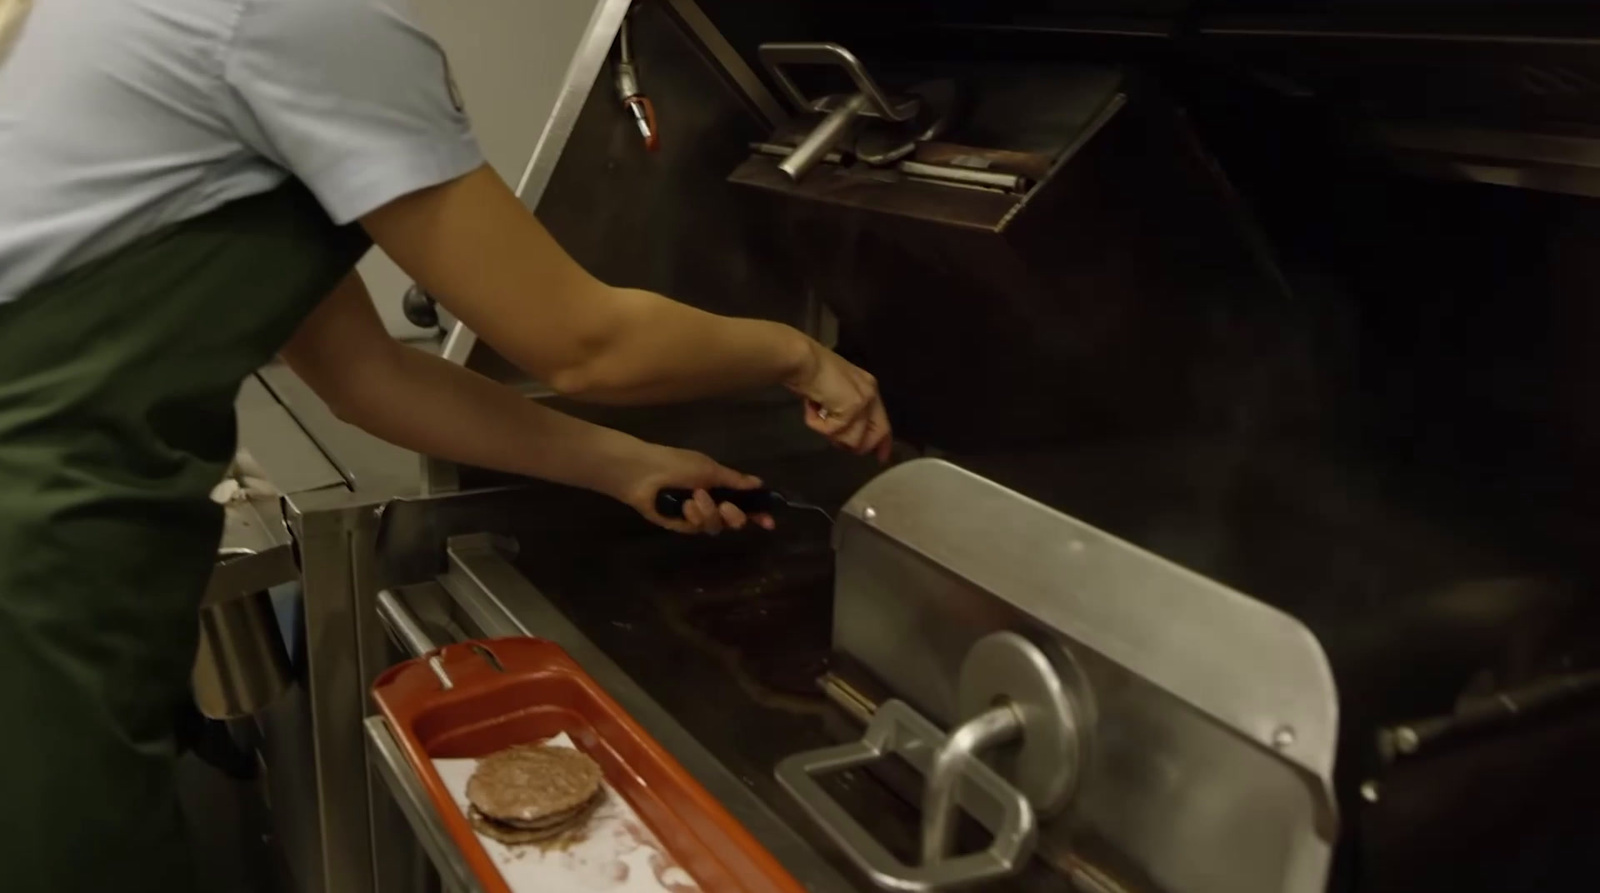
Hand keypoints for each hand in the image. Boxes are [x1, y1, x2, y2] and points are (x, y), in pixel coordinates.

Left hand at [606, 442, 774, 534]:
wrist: (645, 473)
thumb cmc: (677, 464)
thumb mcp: (710, 469)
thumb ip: (735, 480)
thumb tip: (760, 483)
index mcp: (720, 486)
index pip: (745, 503)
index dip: (758, 513)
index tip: (769, 522)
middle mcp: (712, 502)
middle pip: (734, 521)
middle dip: (734, 516)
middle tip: (726, 507)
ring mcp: (696, 515)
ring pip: (716, 526)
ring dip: (708, 512)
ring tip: (694, 498)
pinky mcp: (681, 525)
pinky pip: (696, 528)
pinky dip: (692, 516)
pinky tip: (683, 505)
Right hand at [787, 339, 892, 460]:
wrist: (803, 361)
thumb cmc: (810, 372)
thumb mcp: (833, 392)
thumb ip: (844, 410)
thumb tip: (844, 437)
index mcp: (869, 388)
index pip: (882, 422)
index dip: (882, 442)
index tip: (881, 458)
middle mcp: (871, 394)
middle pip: (876, 435)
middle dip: (856, 445)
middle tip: (835, 440)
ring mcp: (863, 401)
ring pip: (852, 440)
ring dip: (830, 432)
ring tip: (817, 413)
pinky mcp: (852, 409)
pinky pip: (834, 432)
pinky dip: (817, 425)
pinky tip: (811, 407)